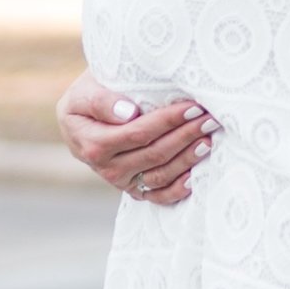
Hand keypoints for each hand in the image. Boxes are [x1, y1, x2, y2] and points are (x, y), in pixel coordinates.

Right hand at [56, 68, 217, 205]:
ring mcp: (122, 182)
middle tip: (210, 119)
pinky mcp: (134, 190)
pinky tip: (198, 175)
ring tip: (209, 139)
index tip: (192, 107)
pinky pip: (160, 196)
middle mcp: (108, 169)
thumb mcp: (84, 92)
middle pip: (155, 154)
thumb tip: (128, 113)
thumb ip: (101, 101)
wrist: (79, 121)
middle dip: (186, 135)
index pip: (138, 133)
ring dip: (188, 158)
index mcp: (95, 145)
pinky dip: (180, 188)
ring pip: (162, 175)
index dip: (167, 121)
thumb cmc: (85, 99)